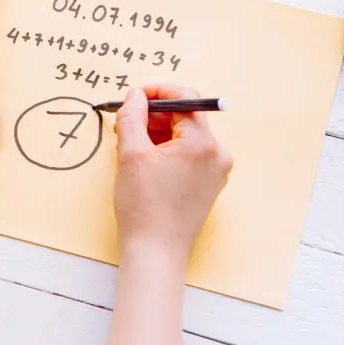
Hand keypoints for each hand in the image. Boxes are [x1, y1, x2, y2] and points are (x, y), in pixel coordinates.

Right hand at [112, 84, 232, 263]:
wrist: (155, 253)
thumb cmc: (144, 208)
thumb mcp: (131, 154)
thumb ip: (132, 117)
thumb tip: (135, 95)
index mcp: (203, 143)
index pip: (185, 98)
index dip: (157, 92)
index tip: (134, 97)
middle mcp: (217, 154)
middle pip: (186, 116)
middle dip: (155, 114)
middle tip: (126, 122)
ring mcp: (216, 171)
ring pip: (186, 136)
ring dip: (160, 132)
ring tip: (132, 144)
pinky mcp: (209, 184)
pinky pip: (190, 154)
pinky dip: (168, 150)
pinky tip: (146, 160)